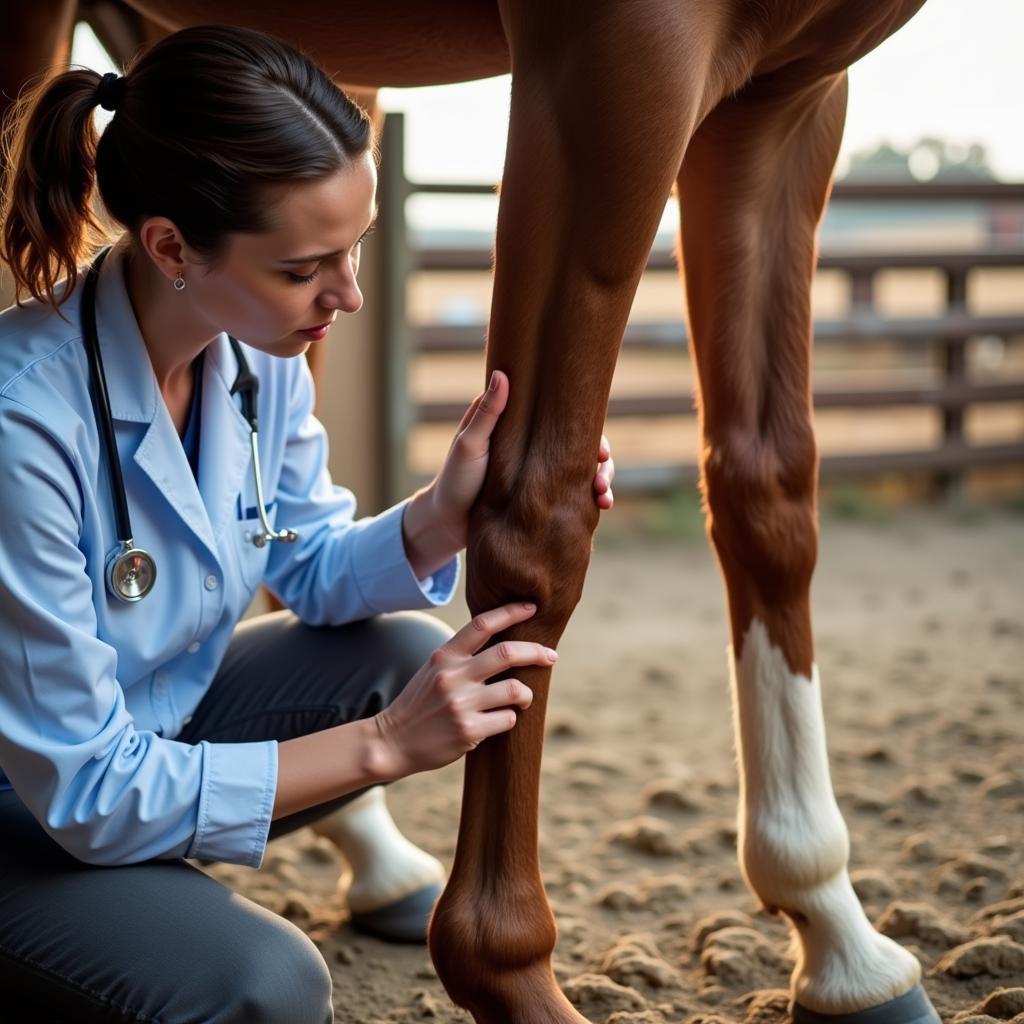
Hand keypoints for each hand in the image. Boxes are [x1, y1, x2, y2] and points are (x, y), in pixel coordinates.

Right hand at [370, 602, 554, 778]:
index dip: (511, 612)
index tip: (532, 608)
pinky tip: (498, 721)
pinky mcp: (468, 731)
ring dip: (526, 694)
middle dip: (537, 652)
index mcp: (445, 656)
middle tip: (551, 656)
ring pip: (515, 689)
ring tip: (522, 699)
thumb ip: (463, 656)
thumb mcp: (434, 669)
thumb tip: (508, 645)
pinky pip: (507, 719)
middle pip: (508, 653)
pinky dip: (510, 719)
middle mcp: (452, 676)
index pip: (482, 624)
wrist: (392, 741)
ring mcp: (460, 704)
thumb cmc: (420, 703)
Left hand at [425, 373, 616, 549]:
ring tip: (604, 497)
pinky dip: (590, 498)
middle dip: (599, 454)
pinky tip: (601, 506)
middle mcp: (534, 445)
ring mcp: (541, 471)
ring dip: (601, 478)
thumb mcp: (469, 444)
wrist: (446, 524)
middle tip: (603, 465)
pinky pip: (573, 492)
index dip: (582, 420)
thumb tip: (503, 373)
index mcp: (516, 423)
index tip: (595, 433)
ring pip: (582, 468)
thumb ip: (488, 413)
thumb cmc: (454, 479)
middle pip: (579, 442)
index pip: (558, 413)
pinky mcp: (542, 494)